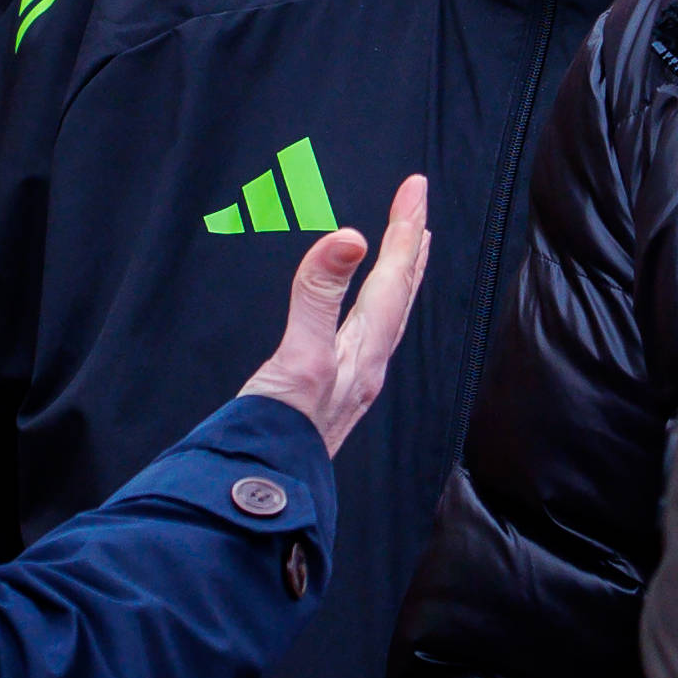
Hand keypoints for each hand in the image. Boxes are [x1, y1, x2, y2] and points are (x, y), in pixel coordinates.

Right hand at [239, 174, 429, 455]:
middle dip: (410, 247)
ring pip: (388, 317)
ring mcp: (351, 381)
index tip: (415, 187)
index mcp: (364, 353)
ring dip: (399, 277)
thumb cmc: (276, 432)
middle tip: (419, 206)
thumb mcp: (298, 356)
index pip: (393, 280)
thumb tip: (349, 238)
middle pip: (400, 295)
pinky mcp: (330, 393)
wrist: (258, 489)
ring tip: (409, 249)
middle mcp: (367, 366)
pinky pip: (368, 335)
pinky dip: (375, 308)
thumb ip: (319, 296)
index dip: (404, 230)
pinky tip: (367, 313)